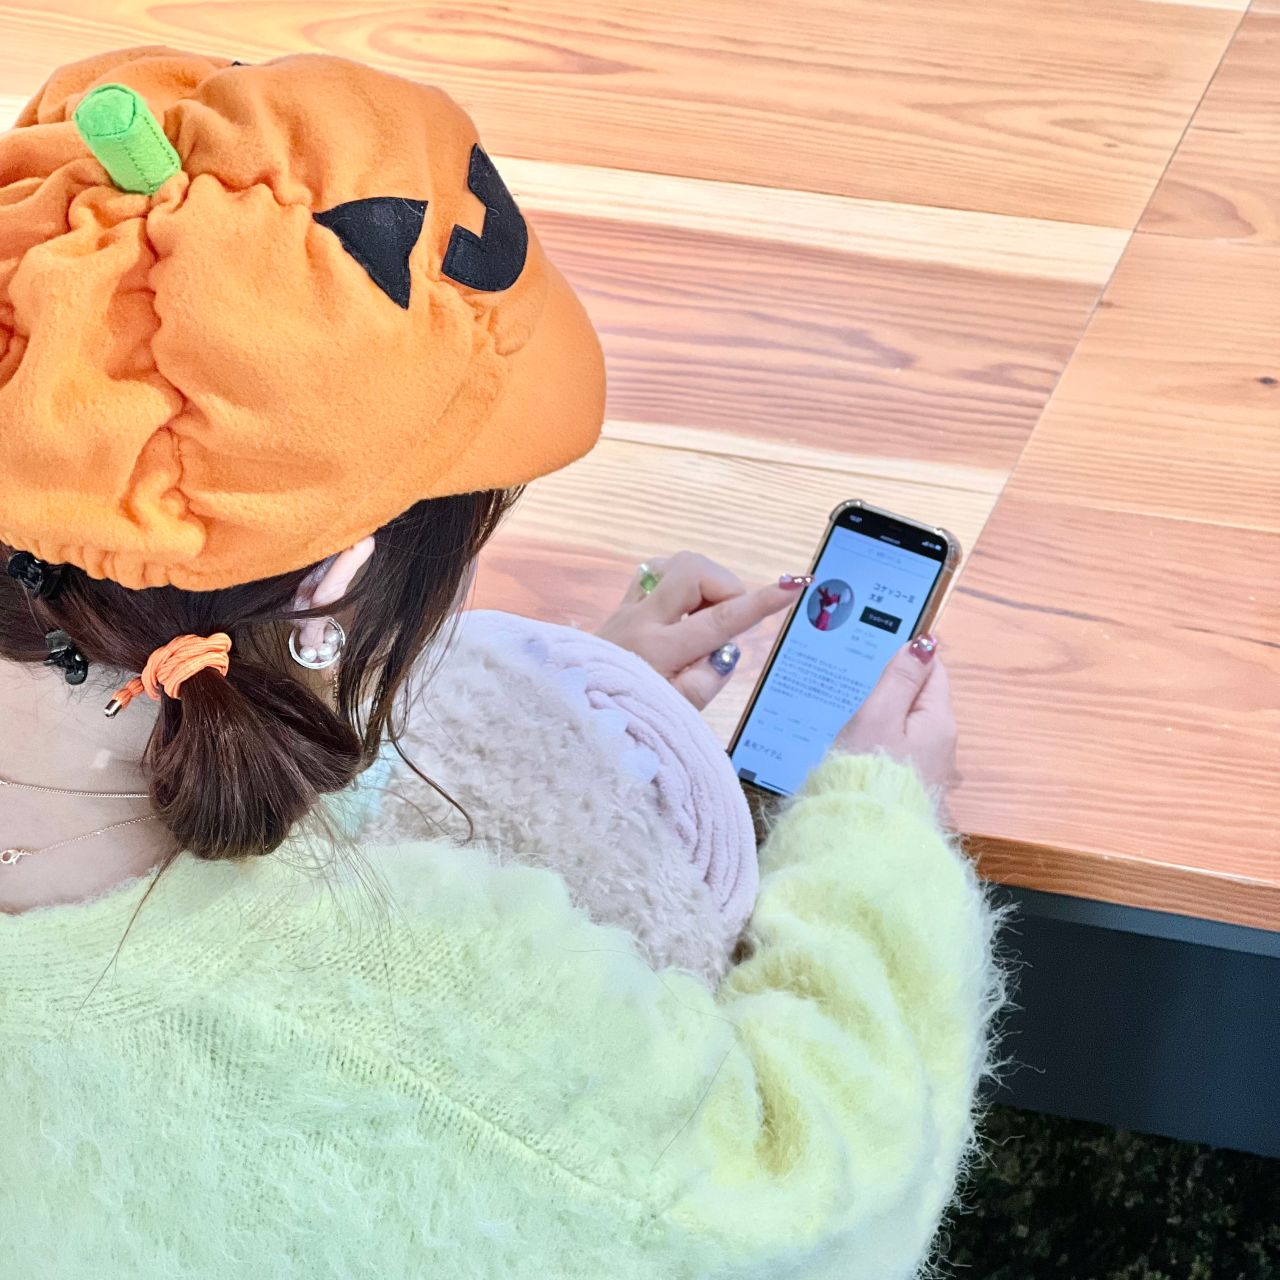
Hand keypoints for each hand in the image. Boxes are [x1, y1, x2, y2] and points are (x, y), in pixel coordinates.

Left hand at [595, 552, 802, 709]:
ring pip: (674, 564)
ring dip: (702, 582)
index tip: (792, 587)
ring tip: (707, 616)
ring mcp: (627, 609)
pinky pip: (655, 573)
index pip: (720, 620)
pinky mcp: (620, 607)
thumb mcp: (674, 715)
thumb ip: (706, 681)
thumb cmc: (627, 718)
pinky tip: (683, 609)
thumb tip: (727, 649)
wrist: (574, 714)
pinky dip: (679, 583)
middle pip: (694, 570)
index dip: (760, 602)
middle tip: (730, 617)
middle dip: (726, 585)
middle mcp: (641, 621)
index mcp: (658, 651)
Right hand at [833, 636, 957, 792]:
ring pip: (911, 730)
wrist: (865, 839)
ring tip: (855, 720)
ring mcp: (931, 771)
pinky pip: (903, 755)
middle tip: (859, 688)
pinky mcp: (915, 791)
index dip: (908, 659)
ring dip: (888, 721)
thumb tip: (924, 643)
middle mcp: (944, 746)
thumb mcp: (878, 716)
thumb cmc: (869, 771)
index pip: (933, 672)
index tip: (877, 656)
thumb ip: (900, 679)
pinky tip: (862, 752)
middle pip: (923, 702)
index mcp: (939, 721)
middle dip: (896, 692)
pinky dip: (886, 746)